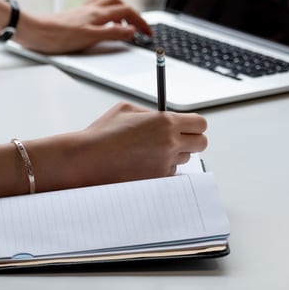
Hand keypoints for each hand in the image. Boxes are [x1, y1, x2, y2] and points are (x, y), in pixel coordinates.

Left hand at [14, 0, 153, 53]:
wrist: (34, 31)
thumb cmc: (58, 37)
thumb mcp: (91, 38)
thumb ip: (113, 33)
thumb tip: (132, 31)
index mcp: (98, 14)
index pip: (128, 13)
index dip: (141, 22)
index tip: (148, 34)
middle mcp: (92, 9)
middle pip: (120, 3)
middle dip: (133, 13)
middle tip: (138, 27)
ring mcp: (83, 11)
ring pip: (108, 2)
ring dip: (120, 9)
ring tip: (124, 22)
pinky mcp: (75, 14)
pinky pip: (96, 6)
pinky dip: (106, 10)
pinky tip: (102, 20)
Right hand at [31, 102, 207, 190]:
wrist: (88, 159)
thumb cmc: (103, 133)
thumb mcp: (127, 109)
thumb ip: (152, 113)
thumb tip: (163, 117)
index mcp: (165, 122)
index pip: (200, 124)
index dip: (195, 125)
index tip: (188, 126)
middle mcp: (170, 143)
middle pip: (201, 143)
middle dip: (192, 141)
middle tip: (177, 140)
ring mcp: (164, 164)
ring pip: (184, 159)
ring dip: (174, 155)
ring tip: (150, 152)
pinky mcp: (157, 180)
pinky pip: (170, 173)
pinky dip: (162, 169)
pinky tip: (143, 164)